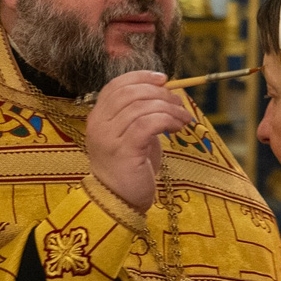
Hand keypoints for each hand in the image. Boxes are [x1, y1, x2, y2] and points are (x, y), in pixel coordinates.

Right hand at [84, 71, 193, 214]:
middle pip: (130, 93)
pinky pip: (148, 123)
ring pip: (142, 106)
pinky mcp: (124, 149)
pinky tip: (177, 128)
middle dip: (159, 93)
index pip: (116, 85)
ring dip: (168, 108)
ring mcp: (109, 137)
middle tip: (178, 102)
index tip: (163, 79)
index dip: (141, 77)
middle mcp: (99, 124)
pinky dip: (167, 120)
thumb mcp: (131, 136)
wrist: (119, 203)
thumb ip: (139, 114)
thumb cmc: (130, 169)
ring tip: (183, 119)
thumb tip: (164, 92)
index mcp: (98, 117)